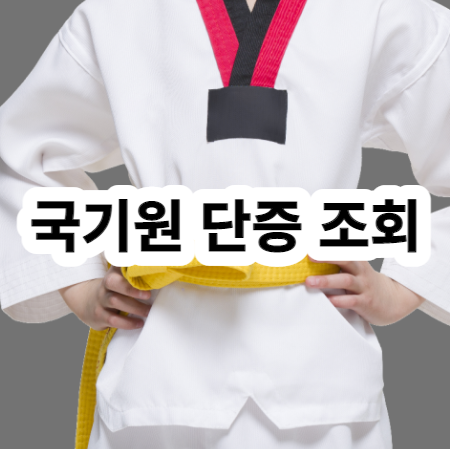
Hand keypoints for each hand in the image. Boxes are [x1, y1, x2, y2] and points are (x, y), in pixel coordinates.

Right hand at [59, 265, 151, 330]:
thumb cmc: (113, 289)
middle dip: (131, 289)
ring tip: (147, 311)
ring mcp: (101, 300)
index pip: (118, 265)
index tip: (141, 270)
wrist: (87, 301)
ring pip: (115, 301)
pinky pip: (113, 319)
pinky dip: (128, 322)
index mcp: (113, 273)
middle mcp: (105, 285)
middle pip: (113, 282)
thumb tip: (156, 271)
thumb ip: (135, 274)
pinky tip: (139, 323)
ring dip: (134, 307)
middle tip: (148, 295)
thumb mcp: (120, 277)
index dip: (127, 266)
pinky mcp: (100, 315)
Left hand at [305, 257, 425, 325]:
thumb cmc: (367, 284)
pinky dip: (338, 300)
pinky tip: (327, 300)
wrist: (394, 301)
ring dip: (326, 281)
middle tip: (310, 257)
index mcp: (357, 262)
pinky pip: (351, 300)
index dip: (328, 247)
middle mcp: (361, 272)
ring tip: (310, 281)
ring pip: (345, 281)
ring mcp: (364, 287)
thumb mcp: (357, 270)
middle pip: (345, 261)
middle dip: (326, 258)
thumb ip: (340, 264)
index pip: (343, 251)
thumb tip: (313, 262)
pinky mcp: (365, 302)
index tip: (313, 246)